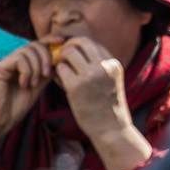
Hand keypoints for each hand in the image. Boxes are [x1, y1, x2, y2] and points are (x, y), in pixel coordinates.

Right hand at [0, 41, 56, 166]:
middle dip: (46, 56)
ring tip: (34, 83)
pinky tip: (25, 84)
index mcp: (19, 64)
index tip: (63, 42)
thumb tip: (60, 61)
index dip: (50, 41)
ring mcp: (3, 64)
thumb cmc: (14, 109)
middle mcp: (10, 61)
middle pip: (34, 45)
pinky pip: (19, 60)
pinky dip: (27, 71)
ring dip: (37, 66)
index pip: (36, 45)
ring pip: (27, 51)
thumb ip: (46, 74)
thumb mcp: (36, 88)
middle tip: (47, 74)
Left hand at [55, 36, 151, 169]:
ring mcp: (90, 75)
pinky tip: (60, 81)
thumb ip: (97, 65)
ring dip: (60, 60)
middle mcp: (103, 65)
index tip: (70, 54)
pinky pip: (60, 69)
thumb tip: (74, 50)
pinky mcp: (76, 86)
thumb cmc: (107, 105)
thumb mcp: (110, 79)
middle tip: (61, 59)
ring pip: (68, 53)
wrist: (111, 127)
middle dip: (67, 47)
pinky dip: (57, 73)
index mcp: (112, 62)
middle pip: (79, 42)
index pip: (91, 42)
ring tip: (61, 71)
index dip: (77, 45)